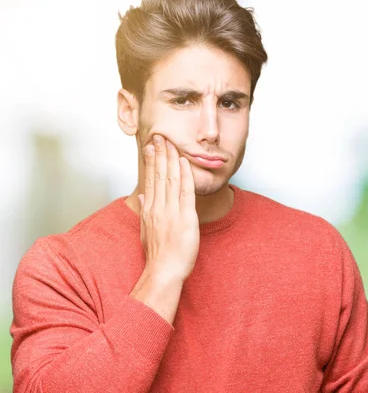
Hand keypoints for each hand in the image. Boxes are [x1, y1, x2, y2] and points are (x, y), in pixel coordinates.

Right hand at [138, 134, 199, 282]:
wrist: (164, 271)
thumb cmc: (158, 255)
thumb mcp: (146, 231)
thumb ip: (145, 211)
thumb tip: (142, 196)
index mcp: (149, 209)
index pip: (150, 180)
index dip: (151, 161)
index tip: (151, 146)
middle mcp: (158, 207)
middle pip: (158, 175)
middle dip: (159, 153)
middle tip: (160, 136)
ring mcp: (171, 211)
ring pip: (170, 179)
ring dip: (170, 158)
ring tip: (170, 142)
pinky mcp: (185, 217)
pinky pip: (185, 191)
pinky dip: (184, 174)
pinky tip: (183, 161)